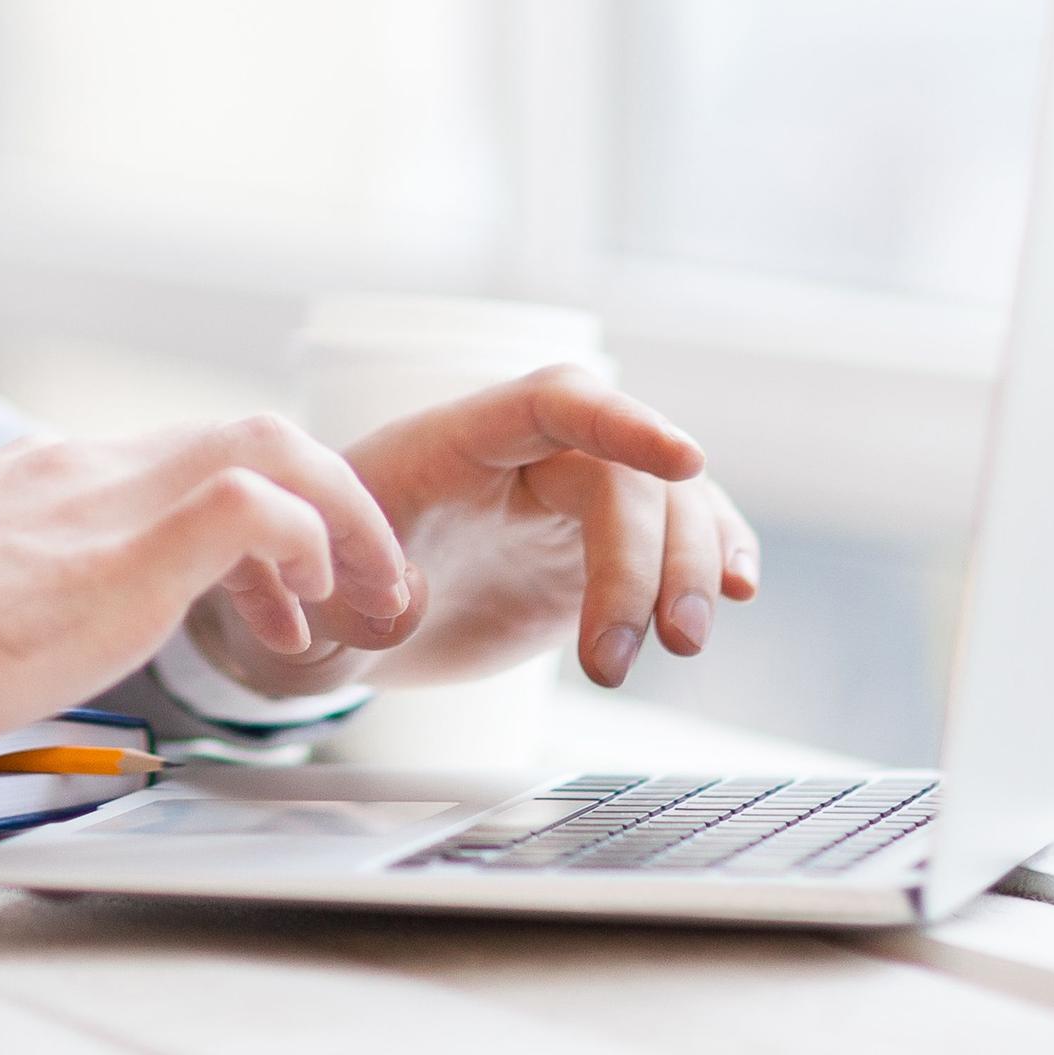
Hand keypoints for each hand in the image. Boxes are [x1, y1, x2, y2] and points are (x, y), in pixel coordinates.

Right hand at [0, 417, 414, 769]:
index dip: (260, 514)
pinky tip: (307, 608)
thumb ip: (8, 595)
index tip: (285, 590)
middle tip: (365, 588)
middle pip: (242, 434)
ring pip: (262, 447)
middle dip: (329, 501)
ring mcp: (96, 502)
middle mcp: (76, 468)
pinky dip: (301, 541)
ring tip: (366, 602)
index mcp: (38, 479)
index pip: (182, 456)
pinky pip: (247, 505)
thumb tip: (23, 644)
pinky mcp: (114, 557)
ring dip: (338, 518)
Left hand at [181, 365, 755, 701]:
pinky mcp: (595, 549)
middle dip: (651, 558)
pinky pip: (675, 532)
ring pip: (666, 502)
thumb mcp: (317, 597)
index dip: (620, 423)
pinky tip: (737, 587)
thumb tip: (409, 602)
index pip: (551, 402)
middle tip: (642, 652)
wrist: (341, 619)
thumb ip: (356, 598)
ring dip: (690, 569)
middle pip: (622, 472)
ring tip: (679, 646)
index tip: (684, 458)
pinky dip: (713, 553)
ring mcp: (567, 500)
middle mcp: (524, 457)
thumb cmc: (322, 589)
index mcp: (454, 440)